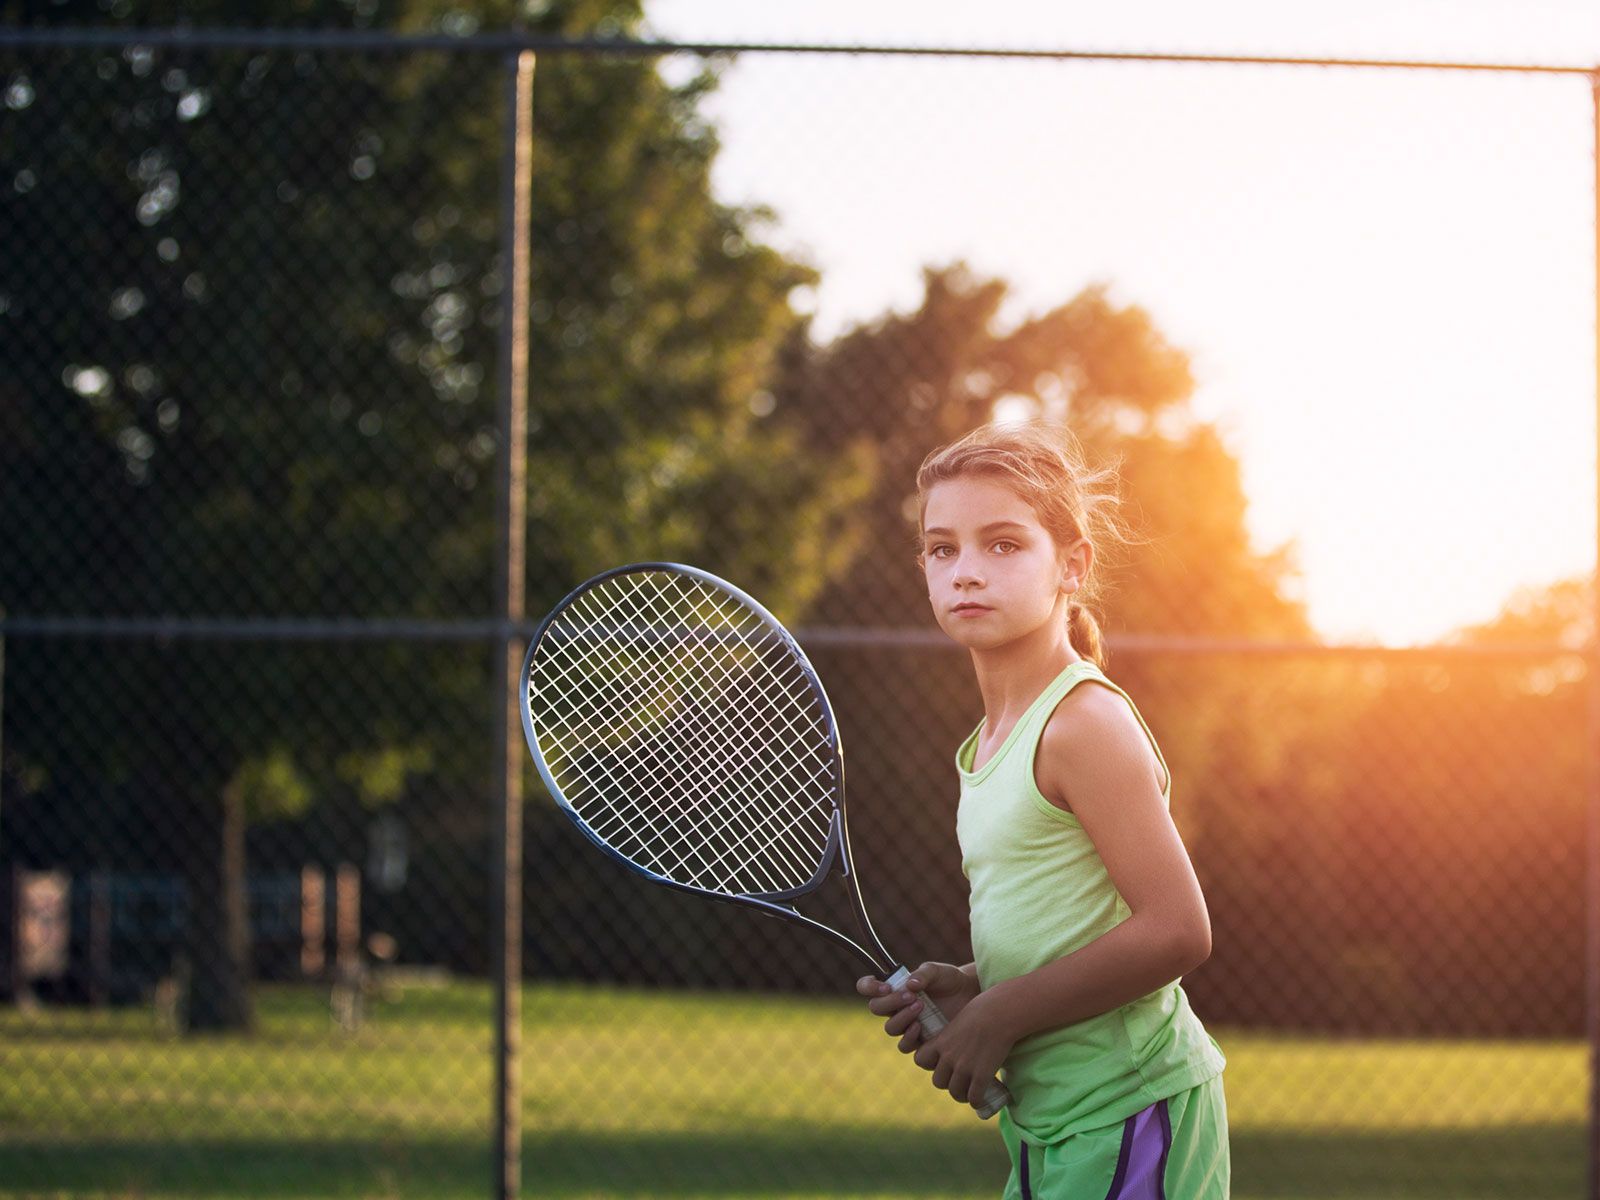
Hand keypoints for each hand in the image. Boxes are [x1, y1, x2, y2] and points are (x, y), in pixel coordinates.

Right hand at [854, 962, 980, 1059]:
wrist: (972, 997)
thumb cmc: (951, 980)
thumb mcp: (938, 971)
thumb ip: (923, 974)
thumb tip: (909, 984)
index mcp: (894, 988)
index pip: (867, 987)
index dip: (868, 987)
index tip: (884, 986)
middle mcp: (896, 1008)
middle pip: (876, 1009)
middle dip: (890, 1002)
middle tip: (910, 996)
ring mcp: (907, 1026)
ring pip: (890, 1029)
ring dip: (901, 1018)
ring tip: (919, 1007)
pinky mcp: (921, 1043)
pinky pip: (906, 1047)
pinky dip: (909, 1037)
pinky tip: (921, 1027)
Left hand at [911, 987, 1016, 1109]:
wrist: (1000, 1013)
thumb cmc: (983, 1010)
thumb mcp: (960, 1020)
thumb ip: (955, 1035)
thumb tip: (961, 1041)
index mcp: (940, 1041)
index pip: (921, 1060)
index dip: (930, 1064)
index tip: (941, 1062)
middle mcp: (948, 1057)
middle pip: (938, 1082)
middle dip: (947, 1083)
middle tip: (959, 1081)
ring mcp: (964, 1067)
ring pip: (955, 1092)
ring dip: (962, 1095)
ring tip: (970, 1093)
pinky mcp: (981, 1075)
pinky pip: (974, 1097)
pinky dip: (976, 1101)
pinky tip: (980, 1099)